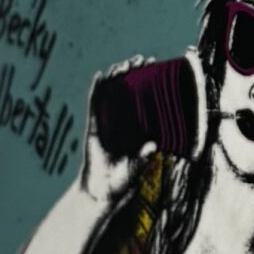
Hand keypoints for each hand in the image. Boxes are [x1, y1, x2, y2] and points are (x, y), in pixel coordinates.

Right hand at [79, 57, 149, 204]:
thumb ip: (142, 158)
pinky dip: (96, 91)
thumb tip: (152, 145)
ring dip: (117, 78)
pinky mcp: (94, 127)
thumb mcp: (136, 169)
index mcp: (138, 130)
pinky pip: (95, 106)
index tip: (159, 71)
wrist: (100, 192)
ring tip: (124, 64)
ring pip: (113, 95)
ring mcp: (108, 124)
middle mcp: (124, 124)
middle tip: (143, 60)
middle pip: (129, 93)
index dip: (151, 86)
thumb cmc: (122, 182)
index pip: (146, 102)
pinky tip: (99, 76)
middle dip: (135, 75)